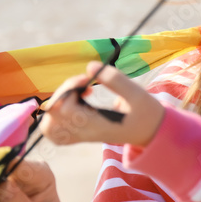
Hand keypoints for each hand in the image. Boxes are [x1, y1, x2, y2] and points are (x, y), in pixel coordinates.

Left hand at [40, 61, 164, 146]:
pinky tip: (74, 101)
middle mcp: (84, 133)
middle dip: (62, 93)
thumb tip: (90, 65)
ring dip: (57, 103)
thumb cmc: (146, 112)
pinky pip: (55, 131)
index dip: (70, 88)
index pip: (63, 109)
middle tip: (83, 85)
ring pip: (48, 126)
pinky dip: (56, 115)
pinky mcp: (80, 134)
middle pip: (52, 116)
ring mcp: (81, 136)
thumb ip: (115, 79)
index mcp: (96, 125)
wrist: (151, 131)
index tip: (88, 80)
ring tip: (78, 93)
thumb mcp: (137, 94)